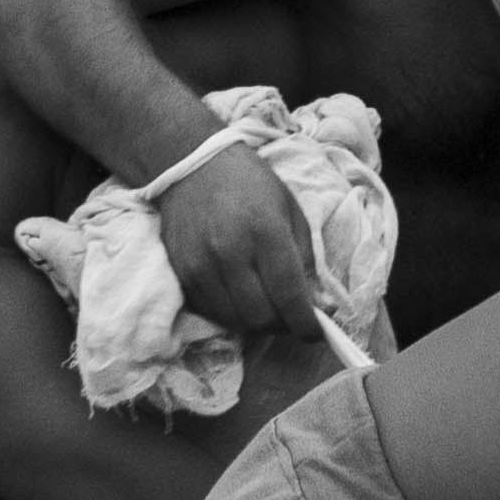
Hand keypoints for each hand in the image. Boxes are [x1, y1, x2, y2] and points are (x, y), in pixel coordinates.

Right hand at [155, 147, 334, 344]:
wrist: (193, 165)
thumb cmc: (251, 184)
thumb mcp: (290, 210)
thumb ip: (305, 258)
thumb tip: (316, 304)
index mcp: (265, 232)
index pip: (289, 295)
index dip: (306, 324)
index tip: (316, 333)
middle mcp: (230, 253)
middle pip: (261, 317)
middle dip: (283, 326)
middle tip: (291, 318)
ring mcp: (201, 266)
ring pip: (235, 321)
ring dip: (258, 325)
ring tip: (268, 309)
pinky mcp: (182, 274)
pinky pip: (212, 313)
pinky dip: (232, 316)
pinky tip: (242, 300)